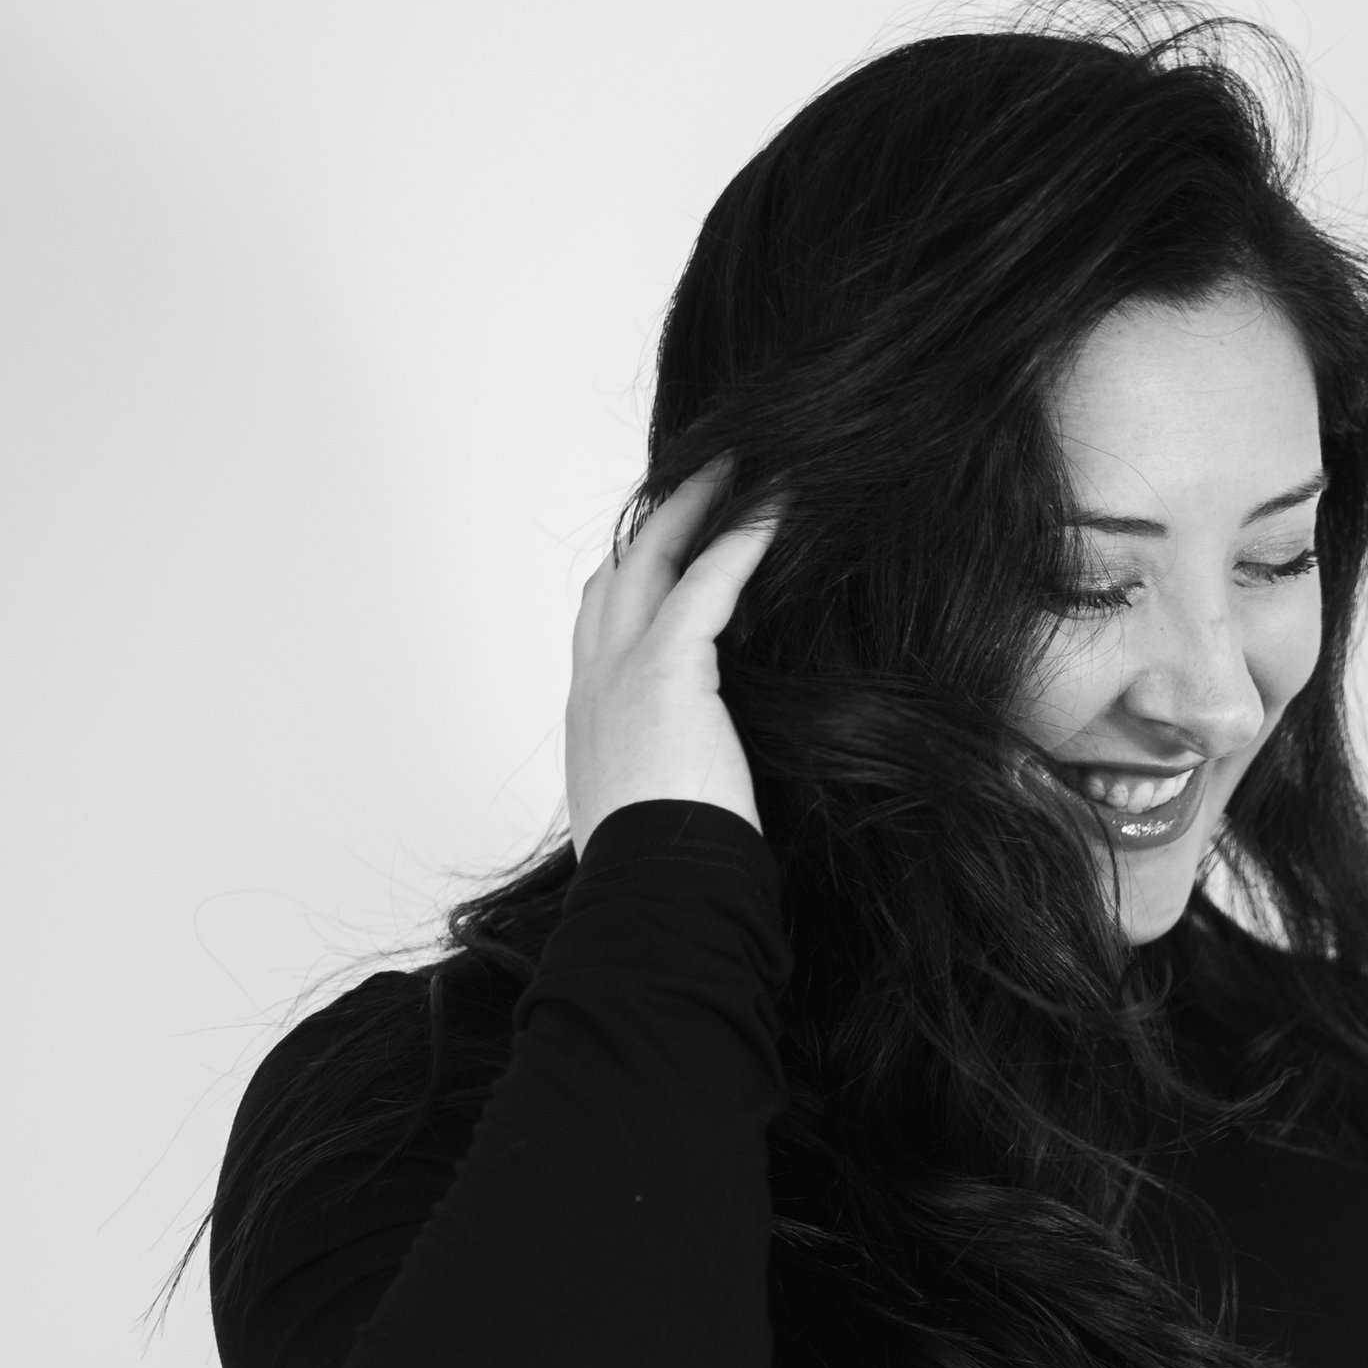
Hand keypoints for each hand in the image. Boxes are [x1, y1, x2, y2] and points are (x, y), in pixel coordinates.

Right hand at [564, 459, 779, 850]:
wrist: (654, 896)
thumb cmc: (667, 872)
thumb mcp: (658, 808)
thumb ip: (672, 768)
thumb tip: (707, 769)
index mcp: (591, 721)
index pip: (601, 624)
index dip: (633, 577)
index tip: (665, 548)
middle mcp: (594, 685)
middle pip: (619, 573)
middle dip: (660, 520)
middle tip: (704, 478)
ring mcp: (620, 673)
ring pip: (651, 560)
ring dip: (696, 507)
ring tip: (739, 471)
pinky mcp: (665, 672)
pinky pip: (706, 583)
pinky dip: (741, 540)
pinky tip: (776, 508)